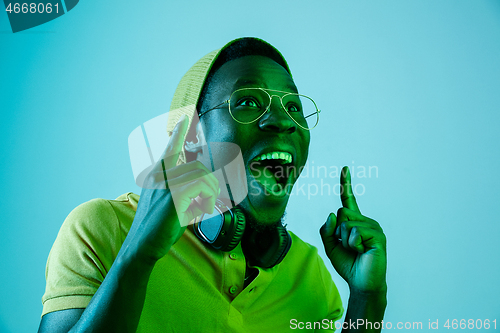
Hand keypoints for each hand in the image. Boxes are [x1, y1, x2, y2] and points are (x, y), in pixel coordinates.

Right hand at [126, 115, 219, 262]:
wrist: (141, 246)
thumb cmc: (156, 229)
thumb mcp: (171, 207)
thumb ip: (187, 195)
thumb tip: (207, 193)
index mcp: (156, 175)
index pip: (169, 149)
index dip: (178, 133)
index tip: (184, 118)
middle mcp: (159, 175)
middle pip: (196, 166)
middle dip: (209, 183)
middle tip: (208, 202)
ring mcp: (165, 184)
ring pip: (202, 175)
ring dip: (210, 192)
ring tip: (204, 208)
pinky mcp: (174, 195)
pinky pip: (202, 185)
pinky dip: (209, 198)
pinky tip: (203, 211)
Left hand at [320, 166, 386, 292]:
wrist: (361, 283)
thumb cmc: (348, 264)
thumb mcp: (330, 246)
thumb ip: (326, 230)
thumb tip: (332, 214)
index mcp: (354, 222)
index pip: (348, 199)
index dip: (346, 184)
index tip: (344, 168)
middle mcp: (365, 221)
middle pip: (341, 212)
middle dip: (338, 232)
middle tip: (349, 247)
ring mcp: (373, 227)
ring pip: (346, 223)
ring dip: (345, 241)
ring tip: (356, 251)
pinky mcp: (378, 236)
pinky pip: (355, 232)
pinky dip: (353, 244)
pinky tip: (362, 252)